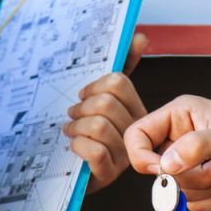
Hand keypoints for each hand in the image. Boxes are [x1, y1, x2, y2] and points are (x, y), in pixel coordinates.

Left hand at [64, 33, 148, 192]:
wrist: (71, 173)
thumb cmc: (87, 133)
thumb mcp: (101, 99)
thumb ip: (122, 69)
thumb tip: (140, 37)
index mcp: (136, 110)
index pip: (118, 83)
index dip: (94, 86)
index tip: (83, 95)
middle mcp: (135, 132)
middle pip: (106, 103)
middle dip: (82, 107)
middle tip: (73, 116)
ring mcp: (124, 155)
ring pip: (99, 126)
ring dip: (76, 127)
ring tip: (70, 132)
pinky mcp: (109, 174)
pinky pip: (95, 151)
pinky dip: (78, 145)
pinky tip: (74, 147)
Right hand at [124, 95, 210, 210]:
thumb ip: (197, 146)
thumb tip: (167, 163)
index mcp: (181, 115)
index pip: (138, 135)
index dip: (144, 157)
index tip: (163, 171)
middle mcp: (182, 138)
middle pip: (157, 170)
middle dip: (189, 177)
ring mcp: (193, 163)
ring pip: (176, 190)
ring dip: (205, 188)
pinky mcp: (204, 183)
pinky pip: (192, 203)